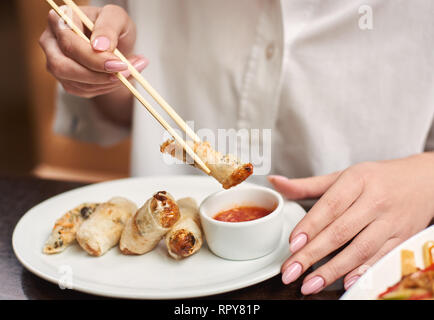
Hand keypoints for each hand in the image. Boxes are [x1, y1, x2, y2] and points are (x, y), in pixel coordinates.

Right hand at [39, 5, 147, 97]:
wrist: (116, 42)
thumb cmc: (112, 25)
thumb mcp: (117, 17)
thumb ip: (108, 26)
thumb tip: (99, 46)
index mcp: (59, 19)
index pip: (69, 44)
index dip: (94, 58)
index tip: (119, 63)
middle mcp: (51, 42)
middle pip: (64, 67)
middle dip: (98, 75)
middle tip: (125, 72)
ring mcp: (56, 63)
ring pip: (76, 82)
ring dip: (108, 82)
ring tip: (130, 71)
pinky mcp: (67, 80)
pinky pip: (85, 90)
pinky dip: (107, 87)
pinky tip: (120, 77)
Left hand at [268, 153, 433, 294]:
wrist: (424, 180)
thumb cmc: (377, 178)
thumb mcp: (343, 176)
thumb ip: (307, 184)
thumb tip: (275, 182)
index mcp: (357, 180)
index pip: (329, 205)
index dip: (310, 226)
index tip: (292, 244)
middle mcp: (375, 200)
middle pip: (340, 231)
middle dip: (312, 254)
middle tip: (290, 271)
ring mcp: (390, 221)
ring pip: (360, 248)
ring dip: (333, 270)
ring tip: (310, 283)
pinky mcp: (403, 237)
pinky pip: (381, 257)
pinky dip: (363, 271)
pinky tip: (345, 282)